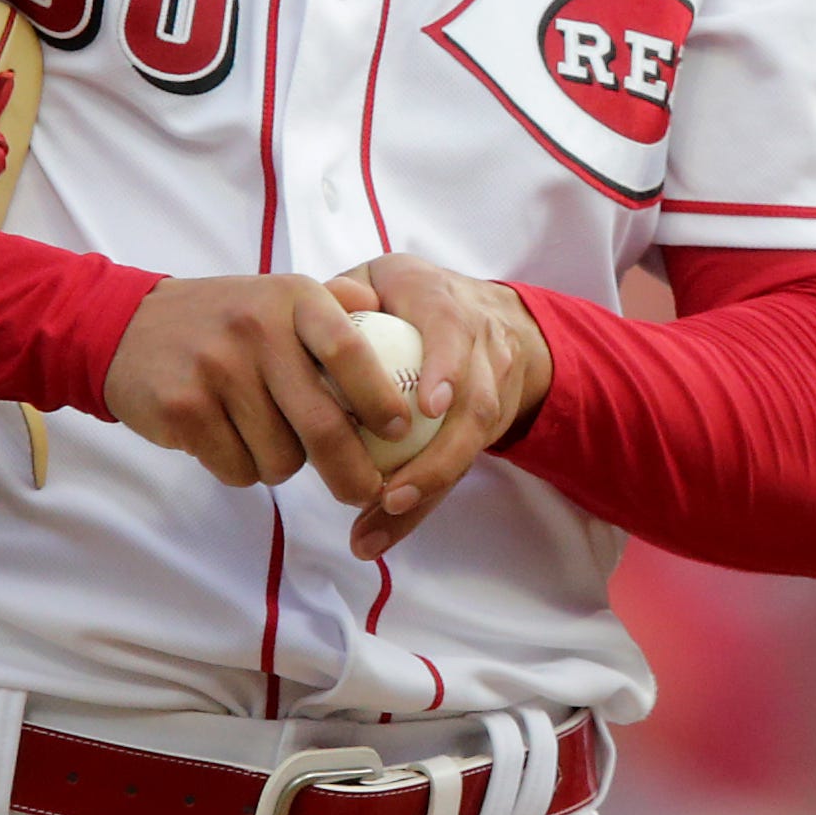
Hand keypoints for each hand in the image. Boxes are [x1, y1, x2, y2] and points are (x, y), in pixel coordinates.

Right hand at [107, 273, 421, 505]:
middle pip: (323, 425)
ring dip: (281, 465)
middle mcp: (257, 329)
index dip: (381, 400)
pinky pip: (237, 469)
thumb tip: (388, 313)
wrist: (124, 327)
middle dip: (352, 472)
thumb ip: (334, 306)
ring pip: (281, 457)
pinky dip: (241, 469)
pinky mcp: (183, 407)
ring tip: (264, 436)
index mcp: (293, 298)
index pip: (351, 352)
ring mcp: (217, 369)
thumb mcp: (277, 296)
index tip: (398, 431)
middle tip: (364, 490)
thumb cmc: (223, 322)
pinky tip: (226, 439)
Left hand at [322, 254, 550, 561]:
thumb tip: (314, 317)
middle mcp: (481, 348)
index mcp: (448, 305)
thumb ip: (346, 293)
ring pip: (471, 446)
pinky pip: (459, 470)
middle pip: (475, 407)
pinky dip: (420, 506)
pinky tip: (377, 535)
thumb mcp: (383, 279)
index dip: (447, 369)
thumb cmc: (418, 299)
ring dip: (428, 487)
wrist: (501, 319)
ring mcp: (491, 391)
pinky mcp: (486, 429)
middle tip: (393, 495)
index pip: (454, 333)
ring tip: (380, 517)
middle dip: (440, 458)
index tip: (429, 407)